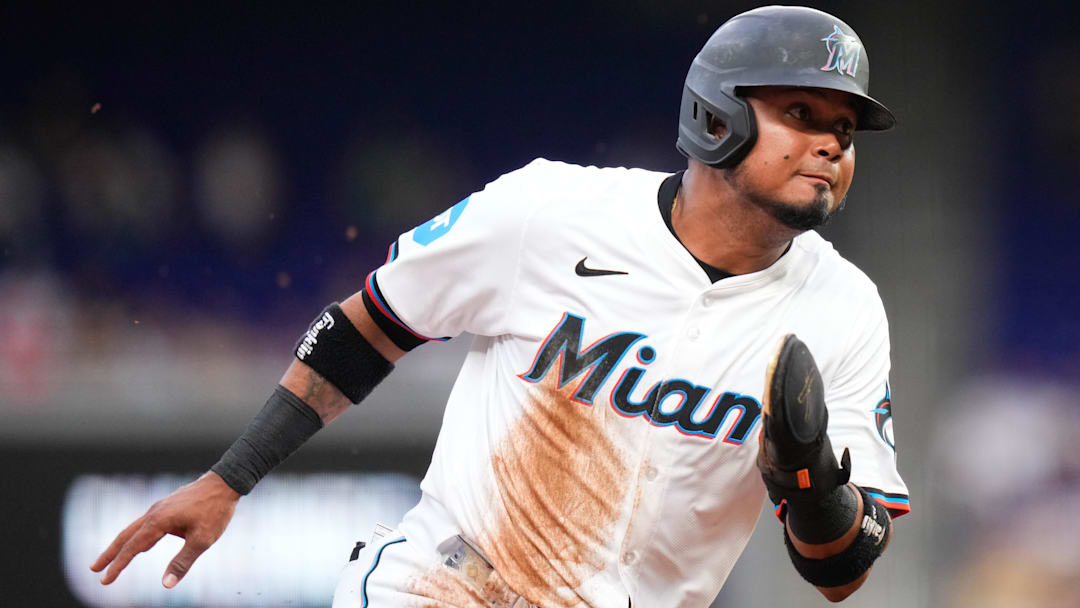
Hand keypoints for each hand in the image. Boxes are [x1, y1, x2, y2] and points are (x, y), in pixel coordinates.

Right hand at [90, 471, 240, 587]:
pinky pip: (147, 524)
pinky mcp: (168, 506)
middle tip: (94, 569)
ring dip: (122, 544)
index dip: (118, 566)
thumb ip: (183, 562)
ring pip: (135, 528)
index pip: (132, 548)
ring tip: (111, 559)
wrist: (225, 482)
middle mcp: (155, 513)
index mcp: (159, 521)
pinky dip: (137, 536)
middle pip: (125, 536)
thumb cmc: (215, 511)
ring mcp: (160, 508)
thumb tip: (166, 584)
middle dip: (109, 554)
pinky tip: (142, 545)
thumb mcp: (203, 540)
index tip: (104, 581)